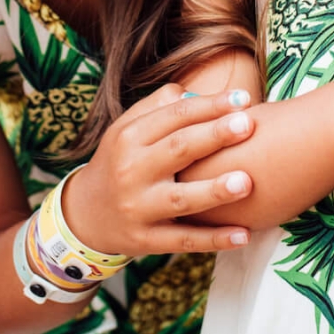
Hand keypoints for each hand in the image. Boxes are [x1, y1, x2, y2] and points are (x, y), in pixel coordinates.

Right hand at [63, 84, 260, 255]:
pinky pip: (184, 240)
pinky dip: (214, 240)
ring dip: (215, 191)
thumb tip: (195, 93)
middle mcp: (132, 170)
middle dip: (215, 136)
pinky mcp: (146, 240)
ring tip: (247, 182)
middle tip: (248, 124)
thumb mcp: (125, 129)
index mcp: (130, 137)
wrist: (84, 214)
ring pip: (181, 198)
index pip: (174, 116)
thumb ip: (157, 107)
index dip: (210, 105)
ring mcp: (139, 207)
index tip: (243, 99)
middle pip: (179, 149)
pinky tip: (244, 235)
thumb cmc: (119, 162)